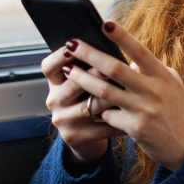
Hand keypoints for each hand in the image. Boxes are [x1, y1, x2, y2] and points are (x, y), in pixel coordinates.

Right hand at [41, 44, 121, 167]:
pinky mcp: (75, 136)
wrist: (86, 137)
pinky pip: (100, 127)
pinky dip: (119, 121)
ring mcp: (63, 120)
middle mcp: (54, 100)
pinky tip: (134, 115)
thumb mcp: (84, 84)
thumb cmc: (90, 100)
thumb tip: (113, 49)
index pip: (49, 66)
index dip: (59, 56)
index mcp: (55, 83)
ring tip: (128, 91)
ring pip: (89, 106)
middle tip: (112, 67)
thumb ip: (92, 67)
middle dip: (93, 75)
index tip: (72, 45)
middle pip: (72, 85)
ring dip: (109, 98)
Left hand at [63, 20, 183, 170]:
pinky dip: (98, 110)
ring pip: (104, 90)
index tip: (105, 23)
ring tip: (68, 70)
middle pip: (114, 68)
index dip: (122, 36)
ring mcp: (143, 109)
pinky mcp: (135, 128)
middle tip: (71, 45)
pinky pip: (108, 115)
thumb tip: (131, 60)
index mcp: (162, 75)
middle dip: (89, 54)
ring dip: (82, 79)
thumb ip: (152, 70)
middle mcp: (153, 90)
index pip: (139, 51)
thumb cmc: (177, 110)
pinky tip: (90, 106)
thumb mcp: (172, 84)